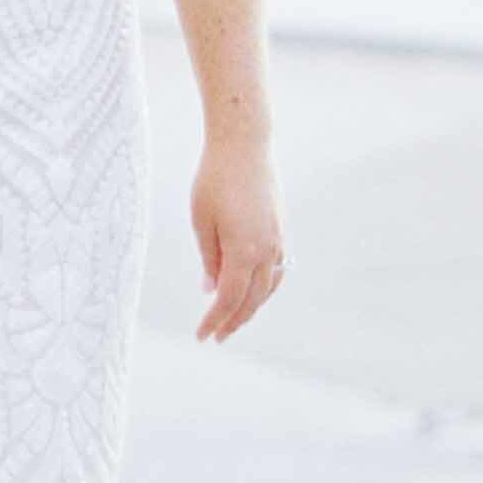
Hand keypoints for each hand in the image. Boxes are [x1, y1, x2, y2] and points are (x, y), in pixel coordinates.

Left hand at [192, 141, 283, 341]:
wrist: (245, 145)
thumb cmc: (215, 179)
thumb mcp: (202, 221)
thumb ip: (209, 259)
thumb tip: (211, 290)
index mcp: (244, 251)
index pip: (229, 299)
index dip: (215, 321)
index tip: (202, 336)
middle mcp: (267, 251)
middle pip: (251, 300)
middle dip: (234, 321)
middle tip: (216, 337)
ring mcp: (278, 241)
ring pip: (268, 288)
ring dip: (251, 307)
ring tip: (232, 320)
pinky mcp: (281, 231)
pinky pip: (276, 271)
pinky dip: (263, 288)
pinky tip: (252, 292)